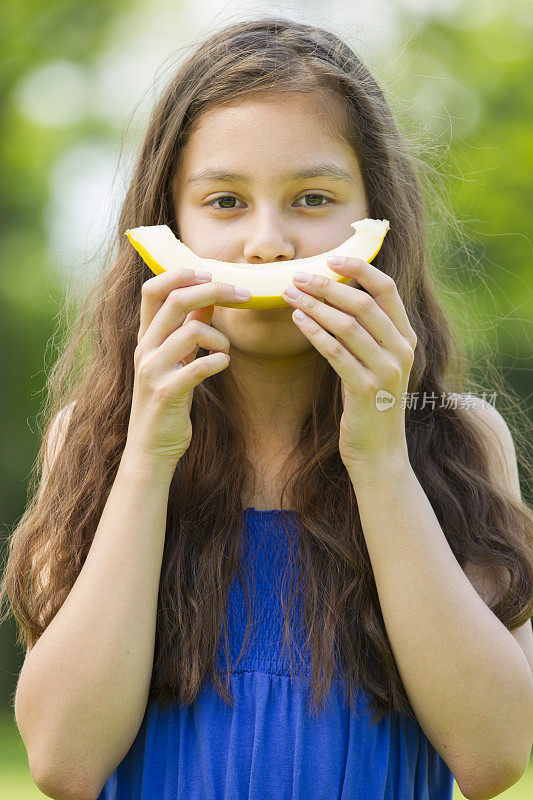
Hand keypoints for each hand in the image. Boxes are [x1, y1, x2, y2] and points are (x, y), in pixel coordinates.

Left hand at [282, 256, 416, 471]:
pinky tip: (297, 320)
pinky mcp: (366, 389)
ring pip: (348, 325)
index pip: (387, 289)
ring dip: (315, 305)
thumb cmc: (369, 403)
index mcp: (406, 338)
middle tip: (297, 276)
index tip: (332, 257)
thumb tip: (336, 295)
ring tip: (290, 294)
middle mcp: (402, 350)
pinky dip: (315, 332)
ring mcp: (386, 370)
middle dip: (327, 285)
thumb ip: (366, 332)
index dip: (359, 269)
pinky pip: (336, 352)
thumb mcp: (375, 363)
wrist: (378, 452)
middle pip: (363, 303)